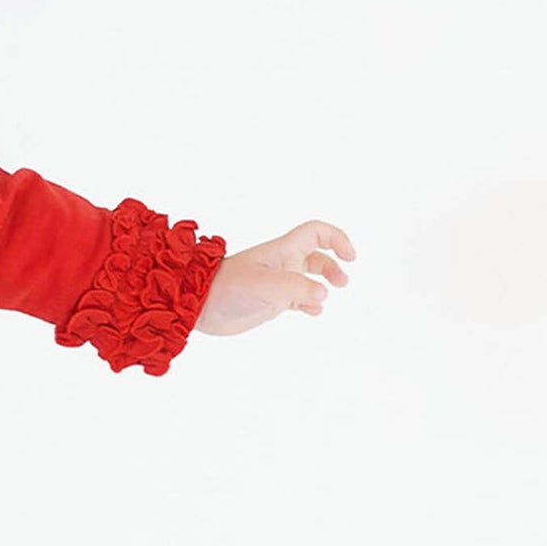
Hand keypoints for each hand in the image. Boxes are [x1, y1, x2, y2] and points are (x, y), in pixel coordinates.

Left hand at [194, 222, 354, 338]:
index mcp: (282, 252)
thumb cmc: (226, 288)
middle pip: (316, 256)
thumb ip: (295, 288)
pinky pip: (296, 299)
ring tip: (328, 295)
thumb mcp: (264, 285)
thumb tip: (323, 294)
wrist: (197, 306)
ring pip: (307, 278)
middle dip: (333, 265)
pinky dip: (309, 304)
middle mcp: (280, 265)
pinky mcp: (268, 302)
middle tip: (341, 282)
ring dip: (323, 284)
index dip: (337, 238)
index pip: (316, 233)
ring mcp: (275, 283)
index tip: (350, 256)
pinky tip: (313, 312)